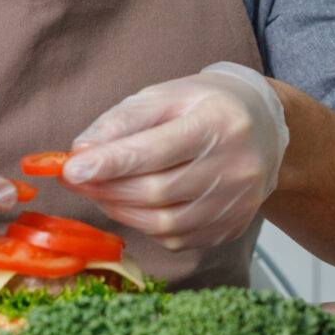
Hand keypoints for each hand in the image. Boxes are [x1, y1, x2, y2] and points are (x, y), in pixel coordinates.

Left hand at [60, 62, 288, 250]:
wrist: (263, 127)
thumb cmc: (206, 106)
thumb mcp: (164, 96)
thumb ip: (120, 121)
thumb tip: (81, 151)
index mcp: (219, 123)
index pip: (156, 151)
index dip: (110, 164)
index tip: (71, 169)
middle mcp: (236, 167)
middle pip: (156, 191)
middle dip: (106, 188)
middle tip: (76, 178)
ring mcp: (237, 202)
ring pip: (164, 222)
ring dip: (120, 209)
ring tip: (100, 190)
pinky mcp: (231, 226)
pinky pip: (176, 238)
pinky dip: (144, 225)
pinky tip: (133, 205)